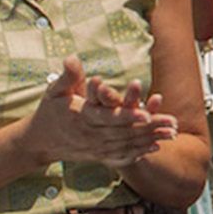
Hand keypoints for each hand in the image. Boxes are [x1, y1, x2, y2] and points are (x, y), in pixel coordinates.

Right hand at [21, 56, 177, 168]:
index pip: (108, 117)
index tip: (146, 112)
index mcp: (82, 117)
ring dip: (150, 139)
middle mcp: (91, 135)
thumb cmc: (50, 111)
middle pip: (124, 133)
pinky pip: (121, 156)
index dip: (127, 115)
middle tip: (172, 121)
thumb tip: (72, 57)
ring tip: (172, 132)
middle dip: (150, 127)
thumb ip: (68, 75)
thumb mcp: (55, 90)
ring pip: (126, 145)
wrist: (39, 141)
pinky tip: (156, 146)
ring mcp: (95, 148)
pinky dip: (139, 152)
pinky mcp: (98, 155)